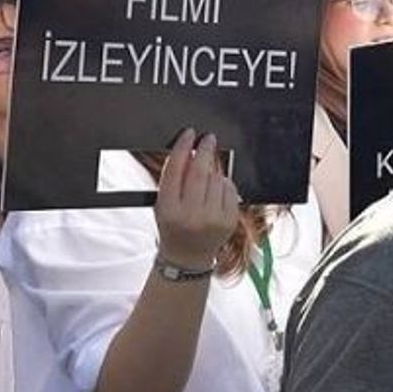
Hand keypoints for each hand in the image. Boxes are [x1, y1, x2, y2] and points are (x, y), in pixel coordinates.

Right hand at [153, 129, 239, 267]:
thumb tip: (189, 150)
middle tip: (208, 140)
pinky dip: (225, 184)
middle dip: (205, 151)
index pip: (175, 171)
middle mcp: (190, 215)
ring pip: (217, 179)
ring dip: (214, 170)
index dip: (183, 148)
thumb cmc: (173, 227)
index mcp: (168, 209)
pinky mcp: (229, 220)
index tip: (189, 135)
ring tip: (207, 175)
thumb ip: (172, 180)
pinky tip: (217, 190)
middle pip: (200, 172)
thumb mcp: (162, 205)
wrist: (187, 256)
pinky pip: (230, 190)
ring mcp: (212, 218)